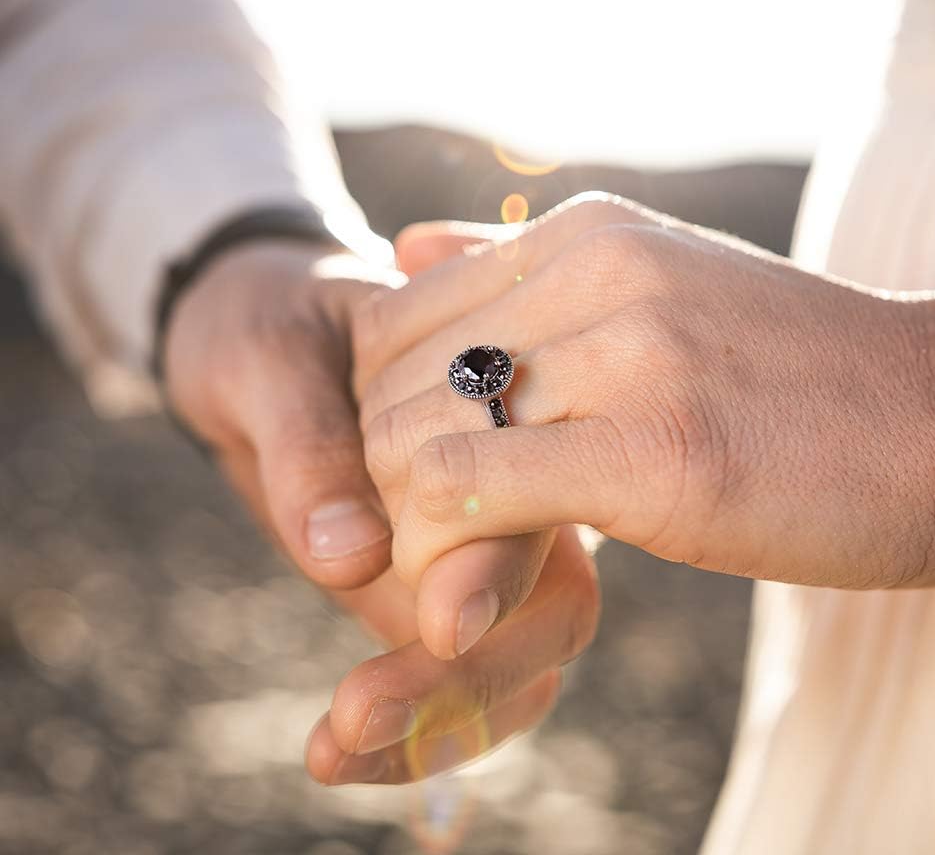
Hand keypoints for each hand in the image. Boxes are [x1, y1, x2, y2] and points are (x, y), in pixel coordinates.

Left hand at [164, 240, 596, 783]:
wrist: (248, 330)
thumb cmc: (267, 316)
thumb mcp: (271, 356)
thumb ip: (309, 442)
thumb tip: (350, 558)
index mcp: (494, 409)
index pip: (535, 500)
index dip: (501, 566)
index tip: (438, 626)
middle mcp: (503, 485)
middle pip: (552, 604)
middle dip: (473, 676)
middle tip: (352, 717)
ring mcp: (465, 545)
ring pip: (515, 659)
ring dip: (441, 721)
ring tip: (329, 750)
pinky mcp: (416, 588)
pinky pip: (448, 675)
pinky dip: (410, 726)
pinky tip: (332, 750)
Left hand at [356, 192, 934, 652]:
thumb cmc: (796, 368)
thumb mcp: (651, 278)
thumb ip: (517, 262)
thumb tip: (402, 243)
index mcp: (582, 235)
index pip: (391, 319)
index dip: (385, 409)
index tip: (431, 467)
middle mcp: (592, 273)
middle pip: (385, 382)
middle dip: (385, 471)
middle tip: (439, 528)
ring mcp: (628, 355)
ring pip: (411, 439)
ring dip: (414, 520)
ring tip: (470, 558)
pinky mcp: (660, 451)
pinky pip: (474, 490)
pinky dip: (454, 546)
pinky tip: (499, 572)